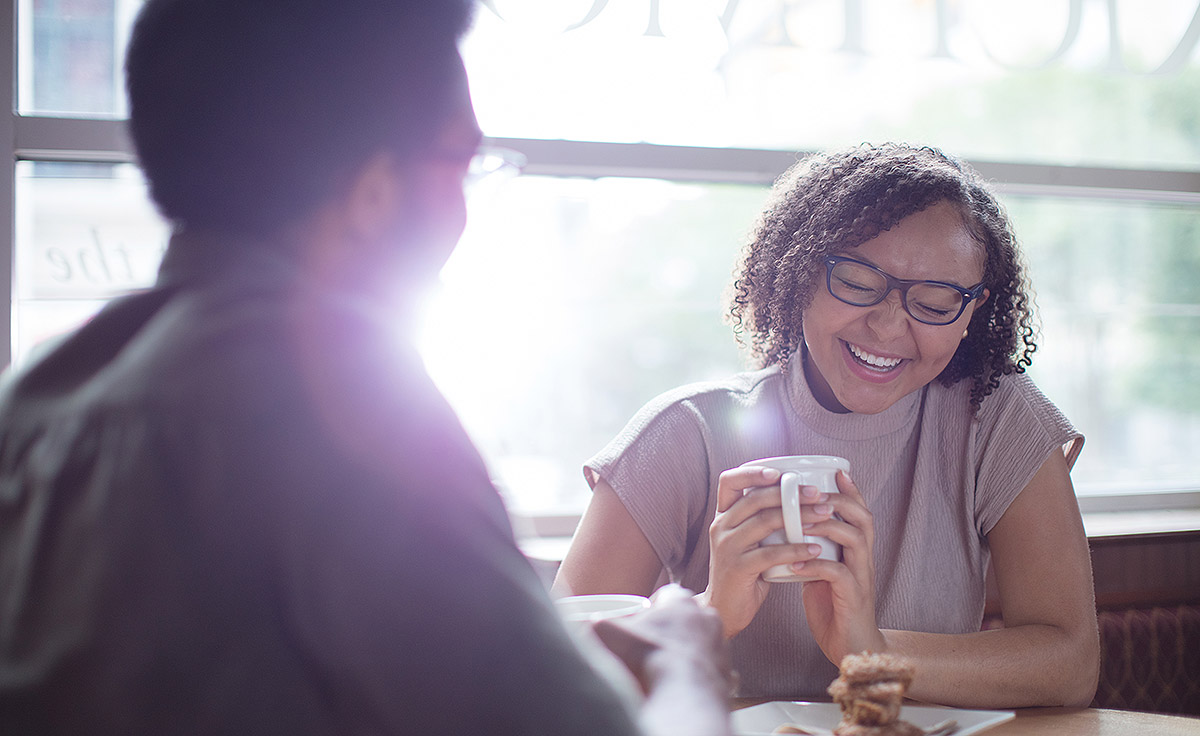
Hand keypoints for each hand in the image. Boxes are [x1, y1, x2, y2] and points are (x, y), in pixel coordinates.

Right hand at [592, 584, 732, 696]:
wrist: (681, 694)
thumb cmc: (646, 658)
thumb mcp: (608, 633)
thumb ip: (596, 623)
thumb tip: (588, 624)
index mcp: (681, 601)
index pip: (668, 594)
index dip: (653, 607)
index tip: (642, 622)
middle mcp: (707, 618)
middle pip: (687, 618)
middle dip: (672, 629)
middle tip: (653, 647)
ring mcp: (720, 646)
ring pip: (702, 643)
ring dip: (688, 652)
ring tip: (667, 669)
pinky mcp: (727, 672)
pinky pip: (712, 671)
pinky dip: (699, 676)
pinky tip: (683, 685)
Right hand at [702, 466, 826, 637]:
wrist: (724, 610)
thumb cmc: (744, 573)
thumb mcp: (748, 541)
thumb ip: (762, 520)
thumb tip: (798, 497)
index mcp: (723, 516)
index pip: (730, 481)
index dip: (753, 472)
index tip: (781, 472)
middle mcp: (721, 527)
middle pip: (755, 499)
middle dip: (790, 493)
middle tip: (818, 494)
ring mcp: (727, 547)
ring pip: (765, 522)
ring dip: (799, 516)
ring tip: (825, 515)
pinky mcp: (737, 568)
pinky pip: (771, 553)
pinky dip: (797, 548)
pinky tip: (816, 548)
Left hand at [795, 469, 885, 662]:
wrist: (849, 648)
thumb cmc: (833, 606)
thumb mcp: (822, 570)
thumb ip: (815, 548)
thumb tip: (790, 525)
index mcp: (857, 551)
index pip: (859, 512)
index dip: (850, 491)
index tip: (835, 472)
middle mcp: (864, 559)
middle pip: (862, 518)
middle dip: (837, 501)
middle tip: (810, 495)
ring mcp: (861, 578)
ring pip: (854, 539)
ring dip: (826, 527)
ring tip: (801, 522)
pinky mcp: (853, 598)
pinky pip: (838, 574)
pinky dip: (815, 565)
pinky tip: (795, 564)